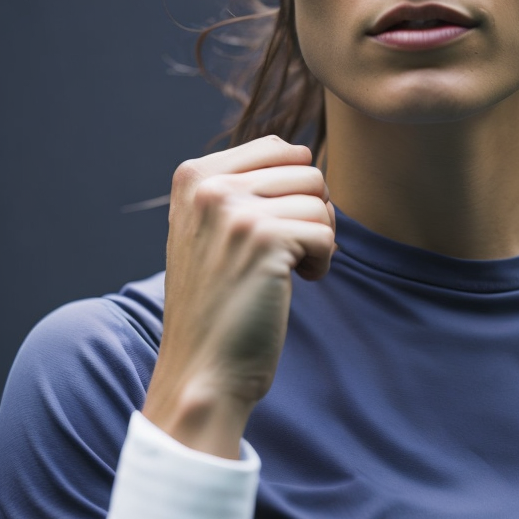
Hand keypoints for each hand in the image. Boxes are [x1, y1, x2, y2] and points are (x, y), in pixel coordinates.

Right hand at [142, 136, 334, 453]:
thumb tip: (304, 153)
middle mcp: (208, 185)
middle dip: (311, 210)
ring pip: (319, 198)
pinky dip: (321, 262)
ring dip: (318, 237)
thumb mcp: (210, 228)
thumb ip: (243, 185)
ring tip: (289, 269)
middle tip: (289, 250)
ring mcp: (234, 210)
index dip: (293, 189)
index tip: (273, 229)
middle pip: (305, 168)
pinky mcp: (264, 238)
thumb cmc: (218, 302)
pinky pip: (324, 232)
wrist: (203, 370)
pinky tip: (295, 284)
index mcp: (193, 175)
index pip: (278, 148)